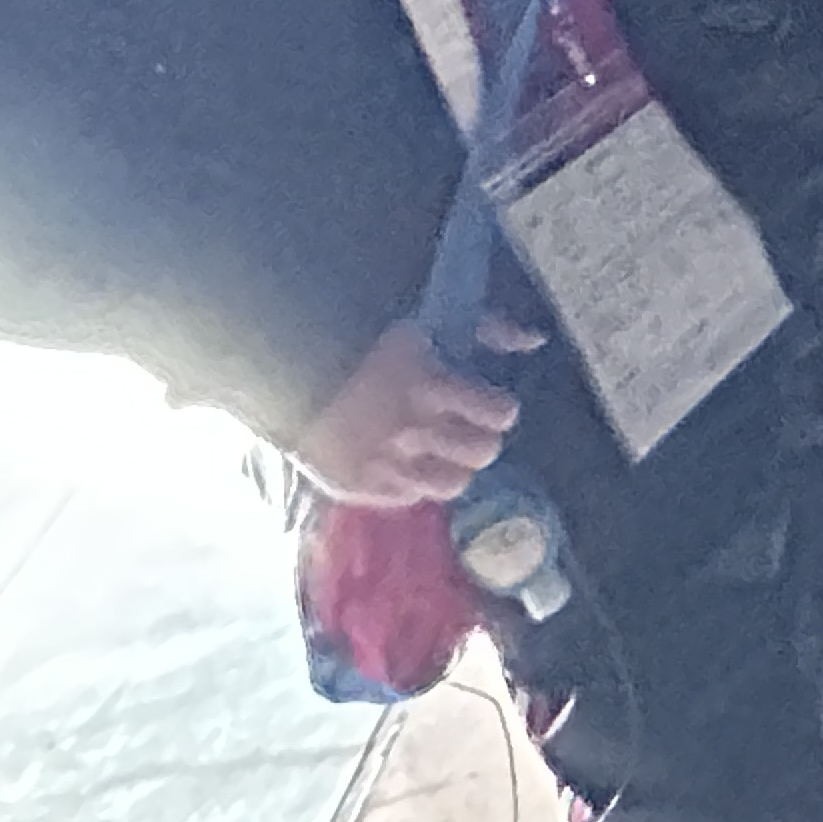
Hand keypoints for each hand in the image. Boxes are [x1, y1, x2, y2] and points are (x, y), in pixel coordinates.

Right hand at [292, 320, 531, 507]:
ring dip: (454, 467)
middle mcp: (412, 430)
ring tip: (441, 453)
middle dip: (482, 439)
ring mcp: (384, 463)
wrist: (287, 371)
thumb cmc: (366, 341)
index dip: (500, 410)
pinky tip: (406, 464)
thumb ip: (487, 327)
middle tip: (469, 430)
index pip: (500, 414)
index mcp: (432, 385)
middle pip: (482, 453)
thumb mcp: (429, 323)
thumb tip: (535, 339)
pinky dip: (415, 483)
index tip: (491, 405)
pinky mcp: (357, 487)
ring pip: (451, 485)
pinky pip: (409, 498)